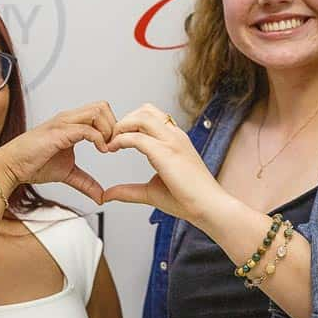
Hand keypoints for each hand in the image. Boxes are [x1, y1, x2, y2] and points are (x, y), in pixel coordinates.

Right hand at [0, 102, 115, 203]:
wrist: (11, 167)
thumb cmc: (33, 164)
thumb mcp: (68, 173)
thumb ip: (85, 182)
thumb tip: (100, 196)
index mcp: (71, 123)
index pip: (100, 111)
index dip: (111, 127)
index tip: (113, 147)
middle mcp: (68, 118)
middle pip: (102, 106)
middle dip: (113, 125)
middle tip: (113, 145)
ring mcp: (63, 123)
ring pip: (97, 111)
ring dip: (107, 130)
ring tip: (106, 148)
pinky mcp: (59, 133)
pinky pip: (86, 129)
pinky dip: (99, 138)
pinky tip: (101, 150)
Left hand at [103, 103, 224, 221]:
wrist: (209, 208)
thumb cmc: (187, 200)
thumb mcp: (151, 192)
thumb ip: (128, 191)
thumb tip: (107, 194)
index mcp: (175, 140)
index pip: (151, 116)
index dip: (130, 123)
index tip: (117, 139)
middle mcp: (174, 136)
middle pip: (144, 110)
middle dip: (124, 120)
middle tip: (111, 138)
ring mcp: (172, 141)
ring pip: (141, 117)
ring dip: (122, 126)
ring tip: (111, 142)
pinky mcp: (166, 152)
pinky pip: (137, 137)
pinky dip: (121, 140)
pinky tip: (113, 149)